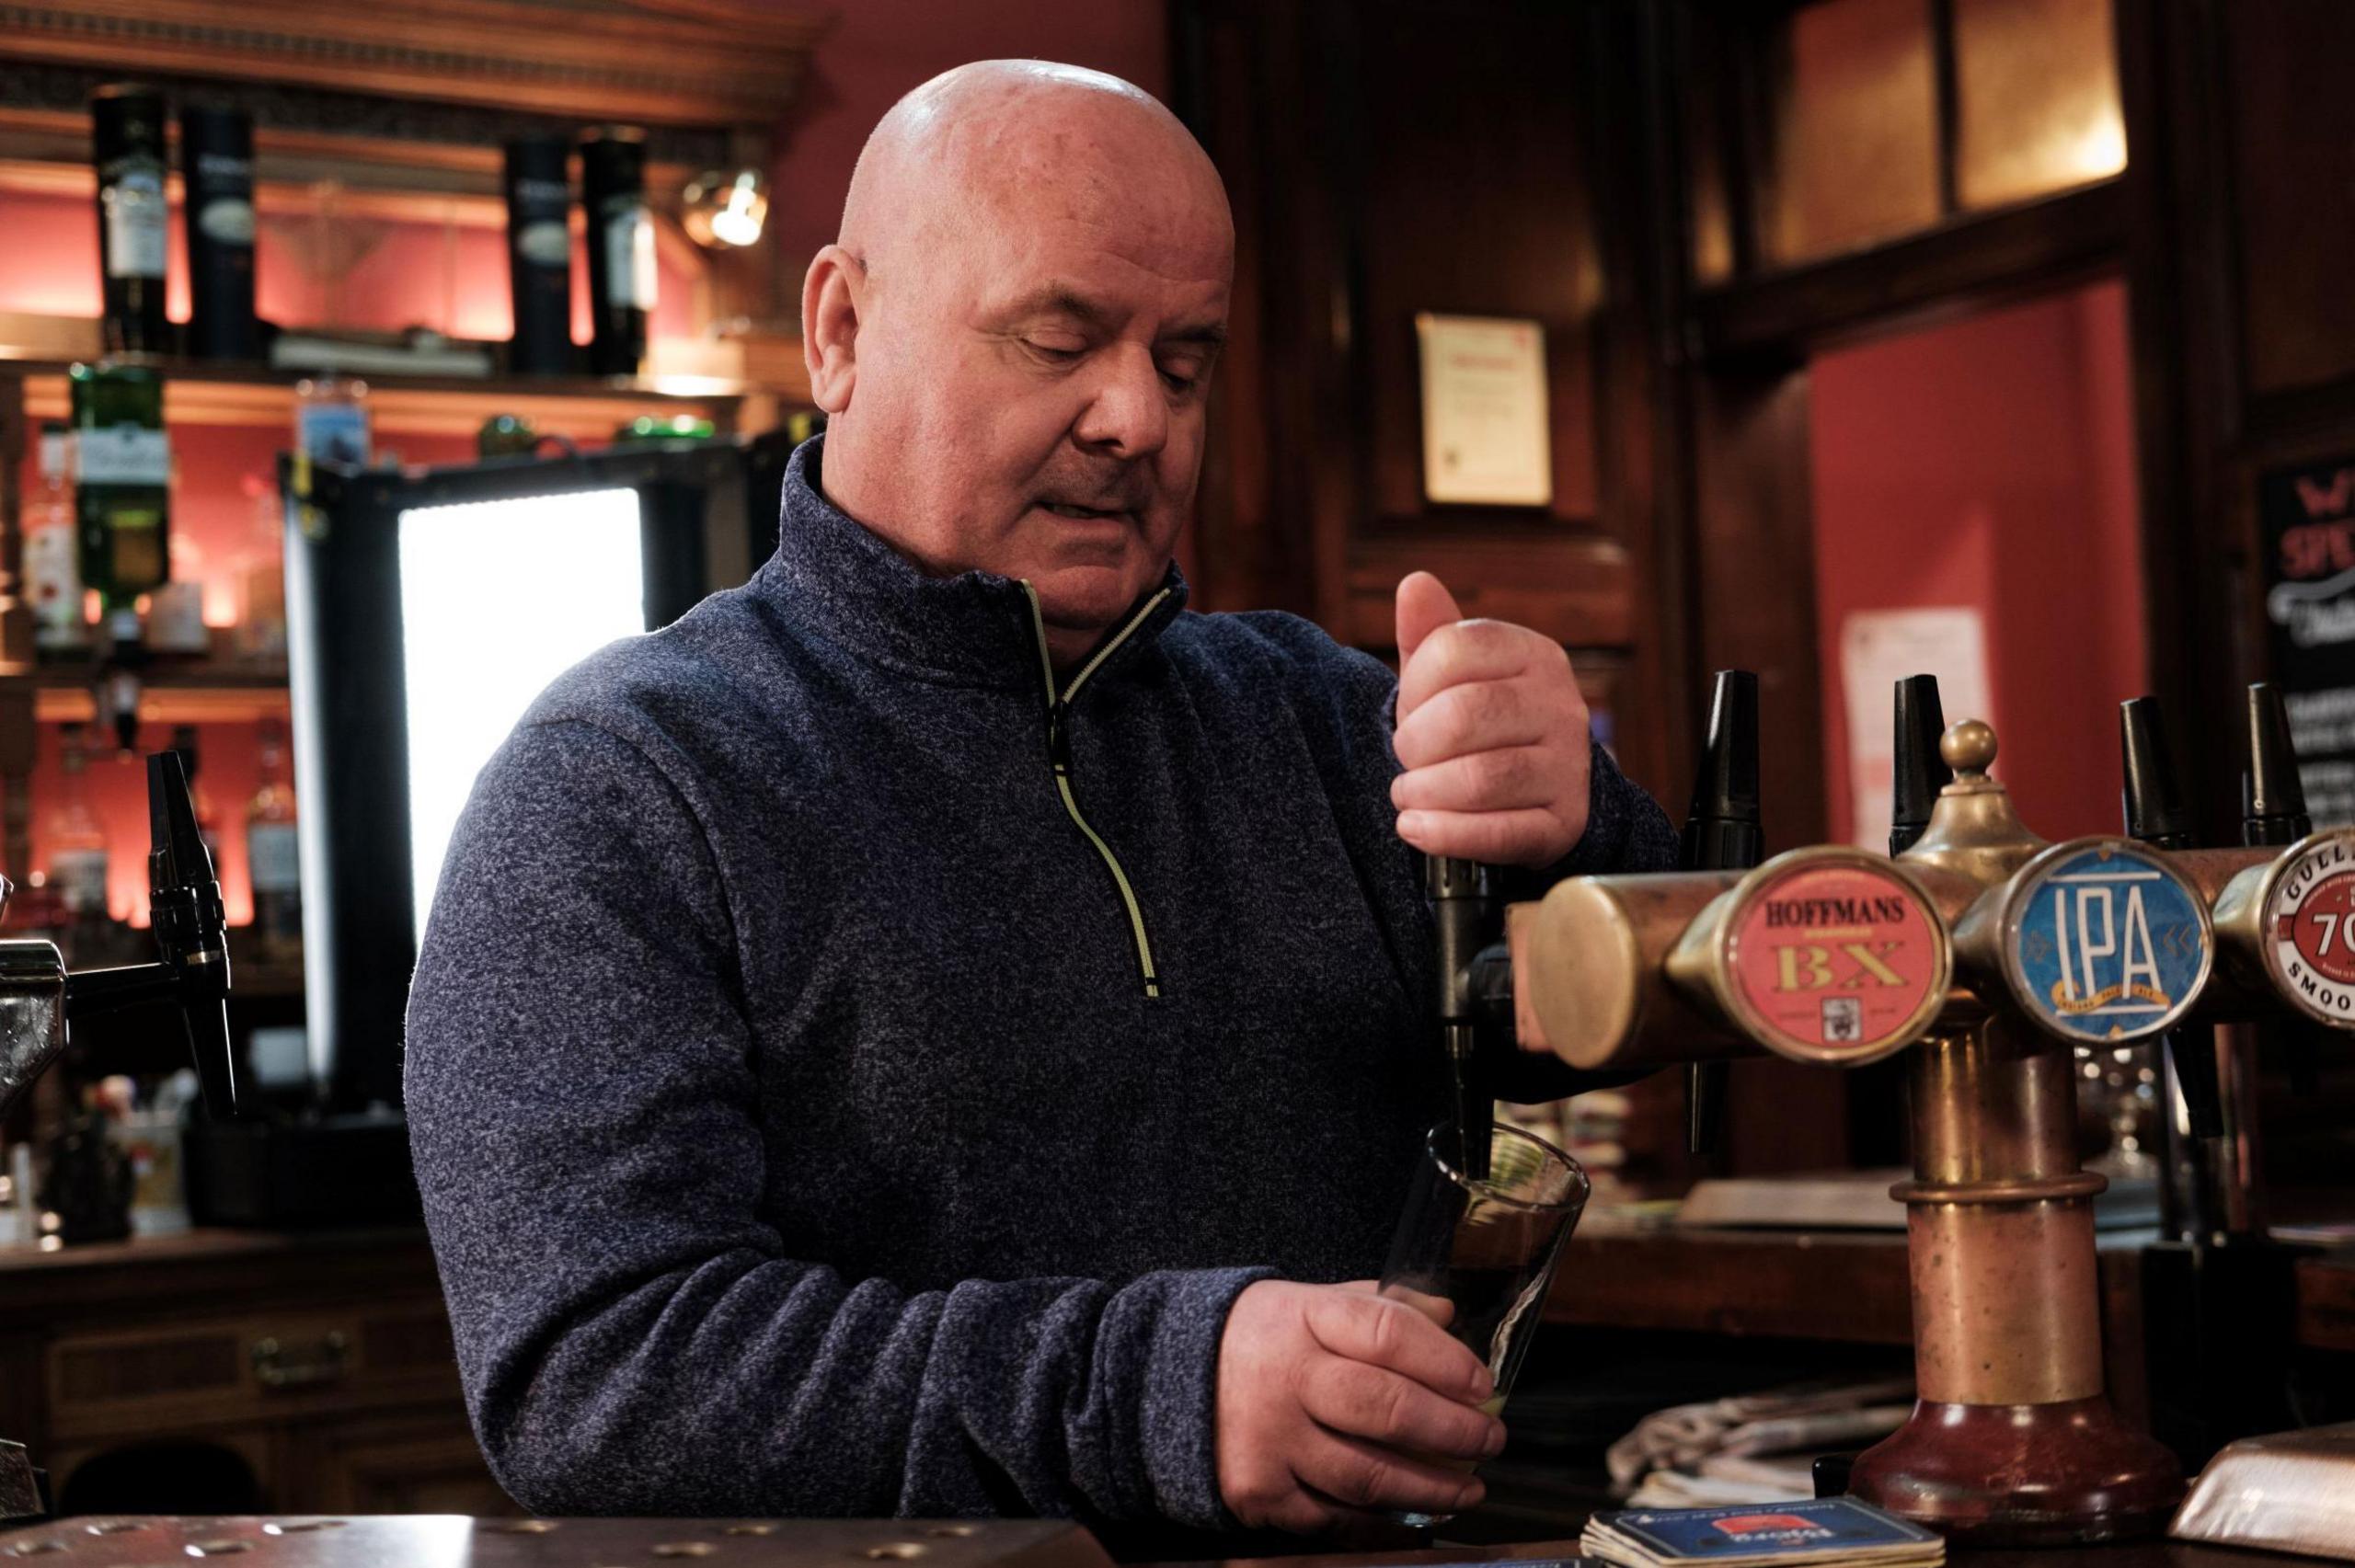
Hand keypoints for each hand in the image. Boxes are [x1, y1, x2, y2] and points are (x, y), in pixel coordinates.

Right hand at [1214, 1279, 1505, 1533]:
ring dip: (1432, 1488)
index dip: (1445, 1361)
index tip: (1482, 1385)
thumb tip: (1448, 1316)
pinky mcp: (1258, 1491)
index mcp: (1303, 1317)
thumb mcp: (1310, 1302)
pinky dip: (1383, 1523)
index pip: (1387, 1332)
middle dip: (1452, 1431)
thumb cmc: (1265, 1340)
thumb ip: (1380, 1306)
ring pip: (1367, 1476)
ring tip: (1469, 1487)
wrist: (1170, 1379)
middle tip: (1491, 1441)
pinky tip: (1416, 1514)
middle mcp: (1285, 1378)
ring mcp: (1270, 1440)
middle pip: (1384, 1408)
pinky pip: (1335, 1518)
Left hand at [1391, 571, 1591, 869]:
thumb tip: (1415, 583)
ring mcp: (1569, 767)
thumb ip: (1431, 633)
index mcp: (1533, 654)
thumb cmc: (1476, 724)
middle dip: (1415, 744)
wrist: (1532, 791)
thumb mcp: (1450, 675)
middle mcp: (1561, 705)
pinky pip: (1500, 833)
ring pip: (1481, 778)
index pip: (1453, 650)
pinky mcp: (1564, 822)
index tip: (1409, 709)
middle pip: (1465, 715)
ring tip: (1408, 796)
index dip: (1412, 685)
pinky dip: (1445, 834)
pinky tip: (1417, 828)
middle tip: (1407, 759)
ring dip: (1424, 792)